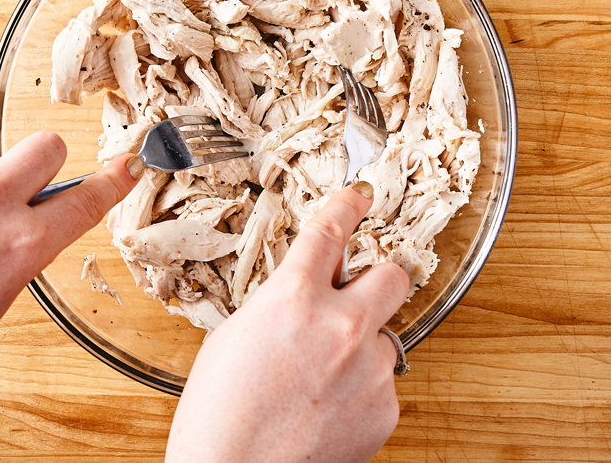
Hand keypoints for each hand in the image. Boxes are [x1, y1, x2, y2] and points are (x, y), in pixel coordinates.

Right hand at [166, 182, 410, 462]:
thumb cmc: (217, 415)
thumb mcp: (234, 337)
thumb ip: (279, 305)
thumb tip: (303, 296)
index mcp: (294, 298)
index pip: (330, 232)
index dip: (348, 205)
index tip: (361, 195)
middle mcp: (340, 325)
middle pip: (393, 275)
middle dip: (380, 279)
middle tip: (363, 294)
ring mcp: (368, 368)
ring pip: (385, 337)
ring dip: (361, 348)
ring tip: (322, 382)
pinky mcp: (385, 408)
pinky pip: (382, 384)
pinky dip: (361, 392)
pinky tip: (327, 411)